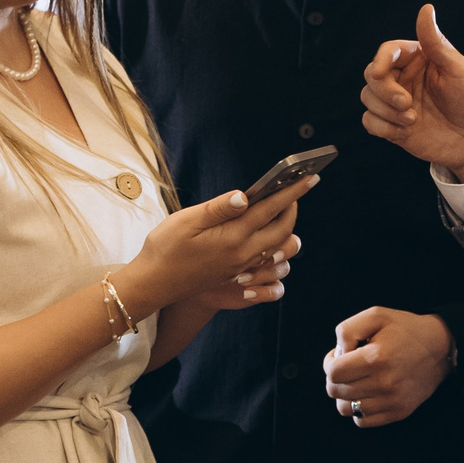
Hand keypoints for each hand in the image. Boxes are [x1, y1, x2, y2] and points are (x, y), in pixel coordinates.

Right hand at [123, 179, 311, 314]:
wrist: (154, 284)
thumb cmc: (165, 248)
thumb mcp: (186, 221)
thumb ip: (218, 208)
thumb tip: (246, 195)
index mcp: (233, 238)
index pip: (270, 210)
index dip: (292, 192)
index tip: (309, 178)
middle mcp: (243, 255)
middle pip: (283, 230)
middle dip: (292, 208)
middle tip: (294, 188)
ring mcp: (242, 267)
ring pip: (278, 248)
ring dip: (286, 228)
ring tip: (283, 209)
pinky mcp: (237, 275)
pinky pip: (267, 260)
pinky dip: (275, 244)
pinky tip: (268, 234)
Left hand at [323, 308, 452, 427]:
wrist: (441, 348)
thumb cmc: (406, 330)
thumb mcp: (376, 315)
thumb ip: (348, 330)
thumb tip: (338, 354)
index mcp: (376, 358)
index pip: (333, 373)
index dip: (330, 363)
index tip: (339, 356)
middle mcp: (384, 383)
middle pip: (335, 391)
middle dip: (335, 378)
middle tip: (349, 367)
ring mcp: (392, 400)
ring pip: (346, 409)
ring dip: (345, 395)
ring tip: (357, 381)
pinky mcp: (399, 412)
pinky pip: (362, 421)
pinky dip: (359, 410)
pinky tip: (368, 394)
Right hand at [362, 4, 463, 173]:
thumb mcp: (458, 68)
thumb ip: (436, 42)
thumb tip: (426, 9)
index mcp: (417, 60)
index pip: (387, 51)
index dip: (381, 60)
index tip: (384, 73)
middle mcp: (403, 78)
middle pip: (371, 74)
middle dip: (384, 90)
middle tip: (407, 103)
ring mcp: (395, 102)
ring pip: (367, 97)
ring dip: (386, 111)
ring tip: (412, 119)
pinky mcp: (391, 125)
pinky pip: (369, 121)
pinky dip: (382, 127)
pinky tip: (404, 131)